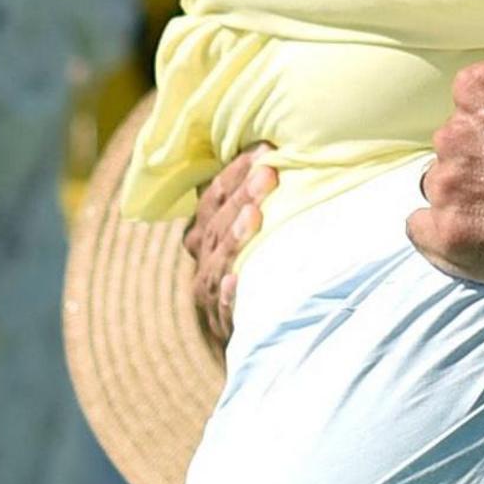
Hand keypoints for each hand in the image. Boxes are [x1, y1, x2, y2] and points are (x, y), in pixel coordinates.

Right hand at [188, 149, 279, 348]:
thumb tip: (281, 153)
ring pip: (219, 259)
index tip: (266, 150)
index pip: (214, 194)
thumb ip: (258, 199)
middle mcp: (202, 257)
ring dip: (235, 236)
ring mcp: (209, 291)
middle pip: (217, 222)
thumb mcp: (254, 229)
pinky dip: (229, 293)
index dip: (237, 171)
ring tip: (255, 214)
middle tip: (269, 172)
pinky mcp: (222, 322)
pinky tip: (238, 280)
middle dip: (242, 195)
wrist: (264, 332)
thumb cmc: (266, 266)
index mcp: (206, 230)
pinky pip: (224, 307)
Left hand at [409, 52, 483, 284]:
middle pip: (456, 145)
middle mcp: (455, 132)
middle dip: (483, 158)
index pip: (469, 105)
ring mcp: (451, 184)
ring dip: (469, 193)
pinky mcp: (451, 233)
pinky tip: (480, 232)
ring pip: (442, 185)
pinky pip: (420, 229)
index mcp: (477, 86)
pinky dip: (441, 232)